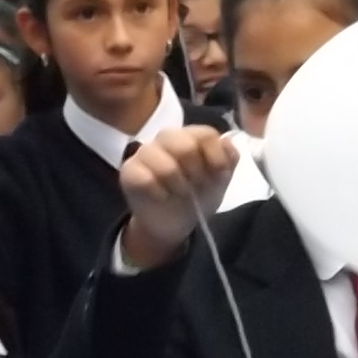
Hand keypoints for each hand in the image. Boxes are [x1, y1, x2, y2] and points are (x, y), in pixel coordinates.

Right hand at [120, 127, 239, 269]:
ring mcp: (145, 152)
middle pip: (184, 145)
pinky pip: (145, 178)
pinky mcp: (129, 171)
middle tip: (197, 185)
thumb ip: (229, 159)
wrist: (174, 223)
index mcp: (189, 136)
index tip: (220, 175)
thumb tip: (227, 143)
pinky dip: (159, 192)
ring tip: (181, 193)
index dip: (216, 157)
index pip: (205, 134)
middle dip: (197, 172)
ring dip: (179, 185)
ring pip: (165, 165)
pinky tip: (162, 197)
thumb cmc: (196, 195)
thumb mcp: (219, 179)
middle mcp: (166, 139)